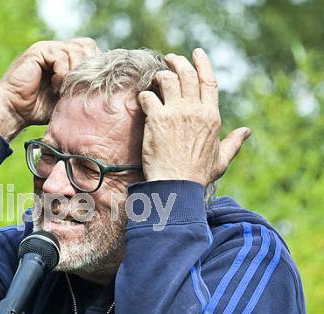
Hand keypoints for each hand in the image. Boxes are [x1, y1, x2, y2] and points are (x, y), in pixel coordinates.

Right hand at [0, 38, 99, 140]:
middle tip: (79, 86)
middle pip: (86, 45)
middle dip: (86, 67)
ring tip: (64, 90)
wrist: (13, 111)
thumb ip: (80, 89)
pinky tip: (55, 87)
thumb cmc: (37, 109)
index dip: (93, 65)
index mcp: (63, 59)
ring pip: (75, 50)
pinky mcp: (38, 52)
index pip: (89, 49)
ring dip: (73, 73)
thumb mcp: (66, 99)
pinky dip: (62, 73)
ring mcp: (46, 49)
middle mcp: (55, 50)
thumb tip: (103, 89)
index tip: (89, 86)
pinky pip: (60, 56)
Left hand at [137, 48, 250, 186]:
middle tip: (169, 59)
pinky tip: (143, 99)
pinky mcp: (157, 119)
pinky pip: (148, 96)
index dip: (202, 64)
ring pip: (168, 80)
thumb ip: (233, 143)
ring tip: (155, 78)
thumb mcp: (221, 160)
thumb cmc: (197, 176)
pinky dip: (144, 95)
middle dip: (177, 62)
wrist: (176, 185)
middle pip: (187, 75)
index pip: (208, 81)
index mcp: (211, 117)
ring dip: (160, 76)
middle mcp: (195, 110)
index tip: (196, 53)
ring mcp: (176, 113)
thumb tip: (247, 131)